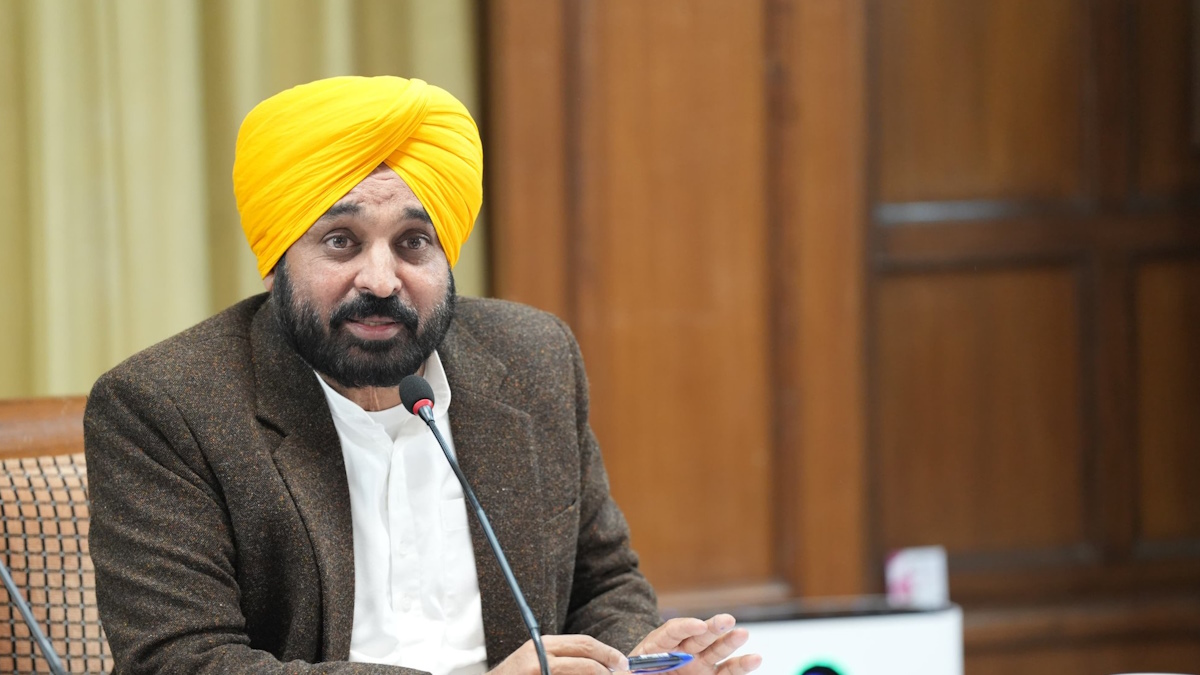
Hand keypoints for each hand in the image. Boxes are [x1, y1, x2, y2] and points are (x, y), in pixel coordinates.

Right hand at [490, 634, 628, 674]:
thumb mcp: (535, 659)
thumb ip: (562, 657)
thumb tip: (599, 663)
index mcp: (544, 644)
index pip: (584, 643)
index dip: (607, 652)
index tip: (622, 661)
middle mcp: (541, 657)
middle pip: (586, 659)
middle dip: (609, 668)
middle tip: (622, 673)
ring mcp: (540, 672)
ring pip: (580, 672)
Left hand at [630, 614, 760, 674]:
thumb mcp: (629, 673)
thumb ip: (632, 671)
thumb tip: (625, 672)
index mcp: (657, 646)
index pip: (671, 632)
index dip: (684, 627)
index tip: (697, 625)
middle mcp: (680, 652)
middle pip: (696, 637)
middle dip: (711, 628)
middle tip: (726, 620)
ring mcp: (697, 664)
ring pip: (715, 651)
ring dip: (729, 642)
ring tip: (743, 633)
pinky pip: (726, 672)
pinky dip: (741, 665)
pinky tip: (756, 658)